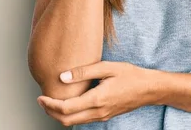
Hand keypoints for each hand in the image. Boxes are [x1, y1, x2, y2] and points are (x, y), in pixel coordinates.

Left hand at [36, 61, 158, 126]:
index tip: (40, 96)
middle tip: (41, 100)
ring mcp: (101, 116)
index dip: (50, 104)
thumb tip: (62, 77)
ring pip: (74, 122)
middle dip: (50, 112)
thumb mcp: (107, 67)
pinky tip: (68, 103)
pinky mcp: (104, 116)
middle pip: (67, 120)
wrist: (149, 89)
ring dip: (59, 114)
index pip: (66, 108)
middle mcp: (98, 112)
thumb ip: (83, 72)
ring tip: (51, 101)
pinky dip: (70, 115)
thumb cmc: (130, 75)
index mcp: (97, 99)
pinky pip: (82, 120)